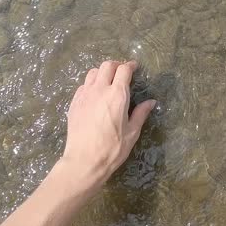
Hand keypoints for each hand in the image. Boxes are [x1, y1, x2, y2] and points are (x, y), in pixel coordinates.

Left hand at [60, 60, 155, 190]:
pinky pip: (83, 85)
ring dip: (102, 72)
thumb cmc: (112, 148)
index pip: (124, 70)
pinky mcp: (74, 102)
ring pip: (93, 72)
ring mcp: (84, 94)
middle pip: (107, 66)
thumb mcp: (132, 132)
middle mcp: (100, 89)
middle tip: (122, 72)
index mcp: (117, 95)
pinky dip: (91, 84)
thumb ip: (141, 113)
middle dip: (116, 65)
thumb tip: (151, 102)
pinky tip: (95, 94)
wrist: (84, 160)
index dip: (130, 66)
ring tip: (108, 81)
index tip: (134, 67)